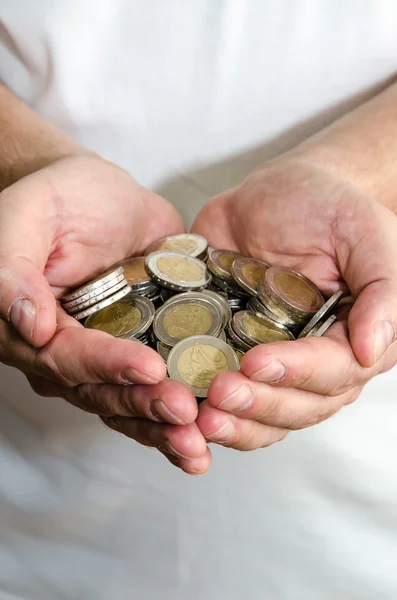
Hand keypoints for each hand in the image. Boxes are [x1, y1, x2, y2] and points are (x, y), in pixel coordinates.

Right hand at [0, 153, 209, 473]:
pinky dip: (174, 419)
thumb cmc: (61, 196)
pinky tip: (205, 440)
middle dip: (143, 405)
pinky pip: (150, 392)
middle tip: (185, 413)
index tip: (150, 368)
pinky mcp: (137, 351)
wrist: (102, 195)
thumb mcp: (28, 214)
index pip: (63, 356)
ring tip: (200, 442)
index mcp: (27, 324)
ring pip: (125, 403)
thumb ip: (14, 266)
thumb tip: (29, 327)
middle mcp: (61, 351)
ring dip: (161, 427)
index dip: (106, 366)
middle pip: (98, 391)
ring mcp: (101, 355)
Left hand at [191, 159, 396, 449]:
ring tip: (197, 417)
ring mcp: (273, 361)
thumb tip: (374, 349)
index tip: (256, 363)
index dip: (296, 373)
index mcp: (353, 337)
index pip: (334, 371)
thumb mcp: (364, 232)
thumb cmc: (327, 205)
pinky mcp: (233, 353)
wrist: (277, 192)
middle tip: (219, 393)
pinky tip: (182, 408)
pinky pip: (226, 395)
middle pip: (297, 406)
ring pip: (263, 415)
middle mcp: (315, 361)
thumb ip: (382, 288)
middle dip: (258, 405)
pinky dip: (205, 408)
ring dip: (233, 423)